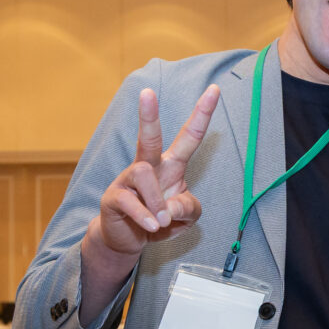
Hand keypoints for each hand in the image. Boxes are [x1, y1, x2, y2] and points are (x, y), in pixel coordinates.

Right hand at [92, 84, 220, 257]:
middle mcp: (149, 167)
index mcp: (171, 165)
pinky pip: (130, 202)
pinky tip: (152, 227)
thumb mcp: (186, 216)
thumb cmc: (160, 220)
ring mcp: (128, 180)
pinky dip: (145, 217)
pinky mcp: (113, 197)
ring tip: (162, 222)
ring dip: (158, 202)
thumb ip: (188, 207)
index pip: (189, 137)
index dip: (202, 115)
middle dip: (148, 115)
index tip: (215, 89)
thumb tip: (169, 208)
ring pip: (144, 173)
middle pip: (149, 138)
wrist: (128, 239)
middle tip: (147, 92)